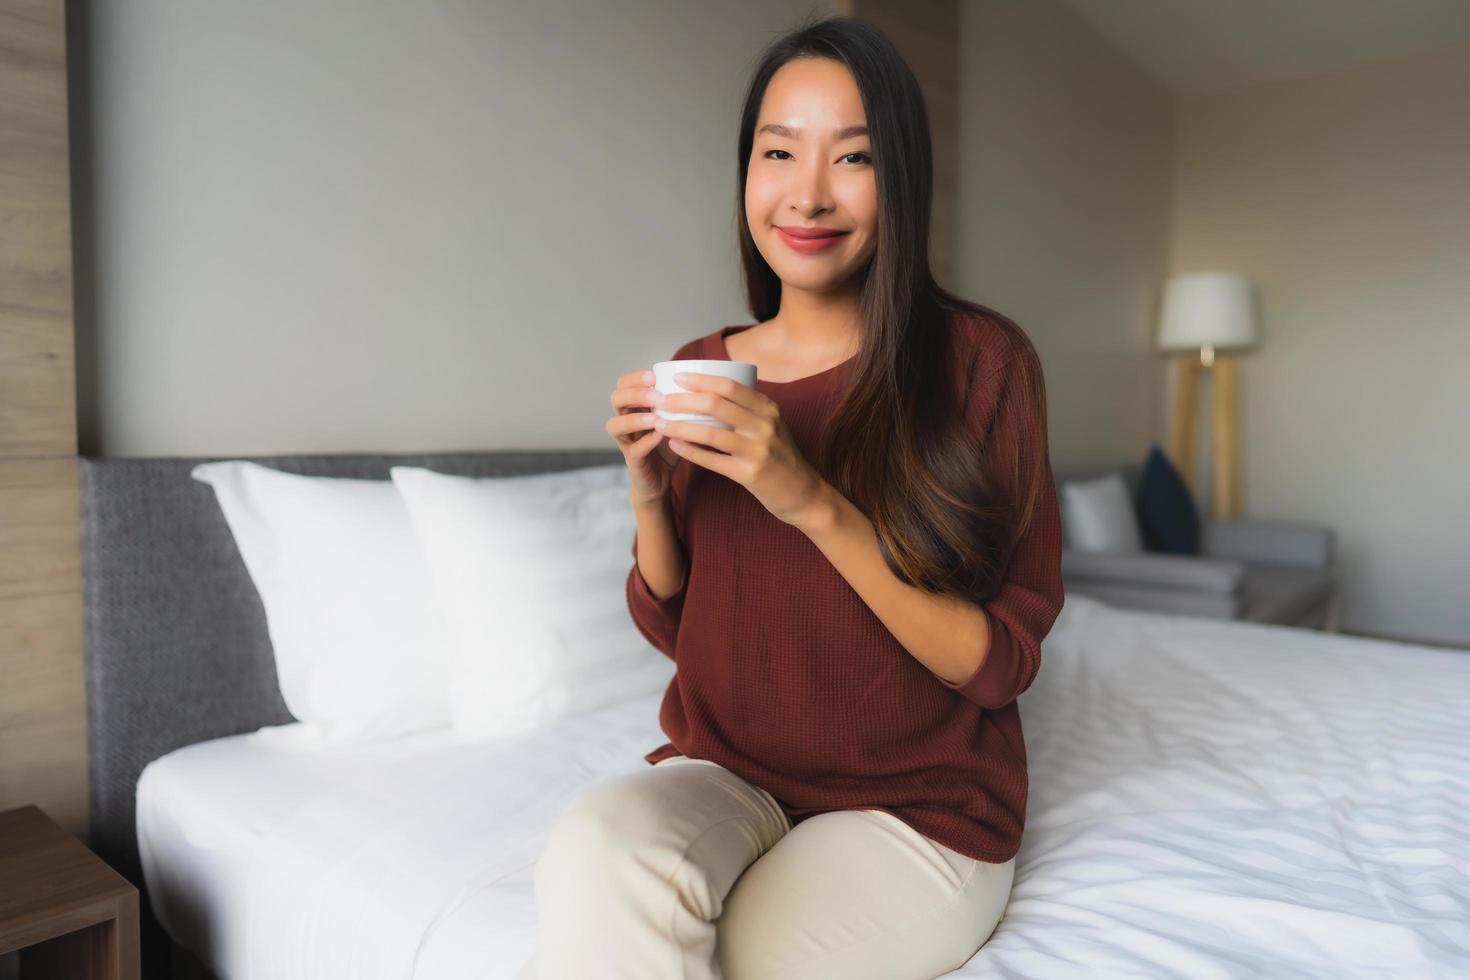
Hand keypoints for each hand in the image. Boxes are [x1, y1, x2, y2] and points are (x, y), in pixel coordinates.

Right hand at [606, 368, 680, 504]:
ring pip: (615, 425)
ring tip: (656, 418)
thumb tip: (707, 382)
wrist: (661, 481)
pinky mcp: (634, 462)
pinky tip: (661, 436)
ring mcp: (627, 443)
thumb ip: (682, 404)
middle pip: (615, 399)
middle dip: (635, 394)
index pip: (623, 384)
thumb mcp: (675, 420)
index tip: (654, 375)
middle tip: (656, 395)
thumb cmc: (669, 446)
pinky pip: (634, 450)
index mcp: (634, 408)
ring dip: (635, 418)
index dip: (635, 378)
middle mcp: (625, 422)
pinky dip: (647, 442)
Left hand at [650, 371, 832, 528]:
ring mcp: (757, 450)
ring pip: (709, 432)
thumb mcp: (772, 425)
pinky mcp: (749, 474)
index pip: (729, 386)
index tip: (677, 377)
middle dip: (681, 400)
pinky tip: (674, 445)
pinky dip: (689, 451)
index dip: (700, 380)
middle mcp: (764, 425)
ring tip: (659, 423)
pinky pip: (712, 460)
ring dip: (679, 426)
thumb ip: (749, 409)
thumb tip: (711, 390)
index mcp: (768, 408)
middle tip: (659, 400)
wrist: (803, 492)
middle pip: (715, 404)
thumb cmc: (780, 456)